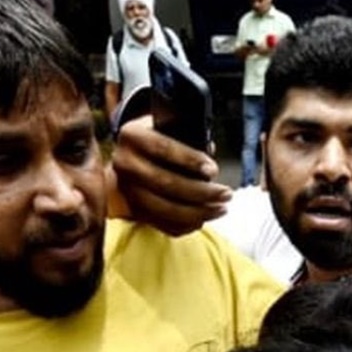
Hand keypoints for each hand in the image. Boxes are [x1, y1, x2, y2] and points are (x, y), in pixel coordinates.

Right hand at [111, 117, 230, 236]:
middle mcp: (124, 164)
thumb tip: (210, 150)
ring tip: (221, 208)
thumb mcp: (166, 126)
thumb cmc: (156, 140)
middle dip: (202, 192)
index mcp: (131, 136)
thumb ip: (186, 135)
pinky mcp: (134, 212)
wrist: (129, 159)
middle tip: (227, 193)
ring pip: (167, 210)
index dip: (190, 160)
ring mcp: (127, 191)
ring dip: (200, 212)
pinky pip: (164, 225)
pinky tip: (204, 218)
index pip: (163, 148)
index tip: (214, 170)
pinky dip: (188, 225)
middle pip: (166, 183)